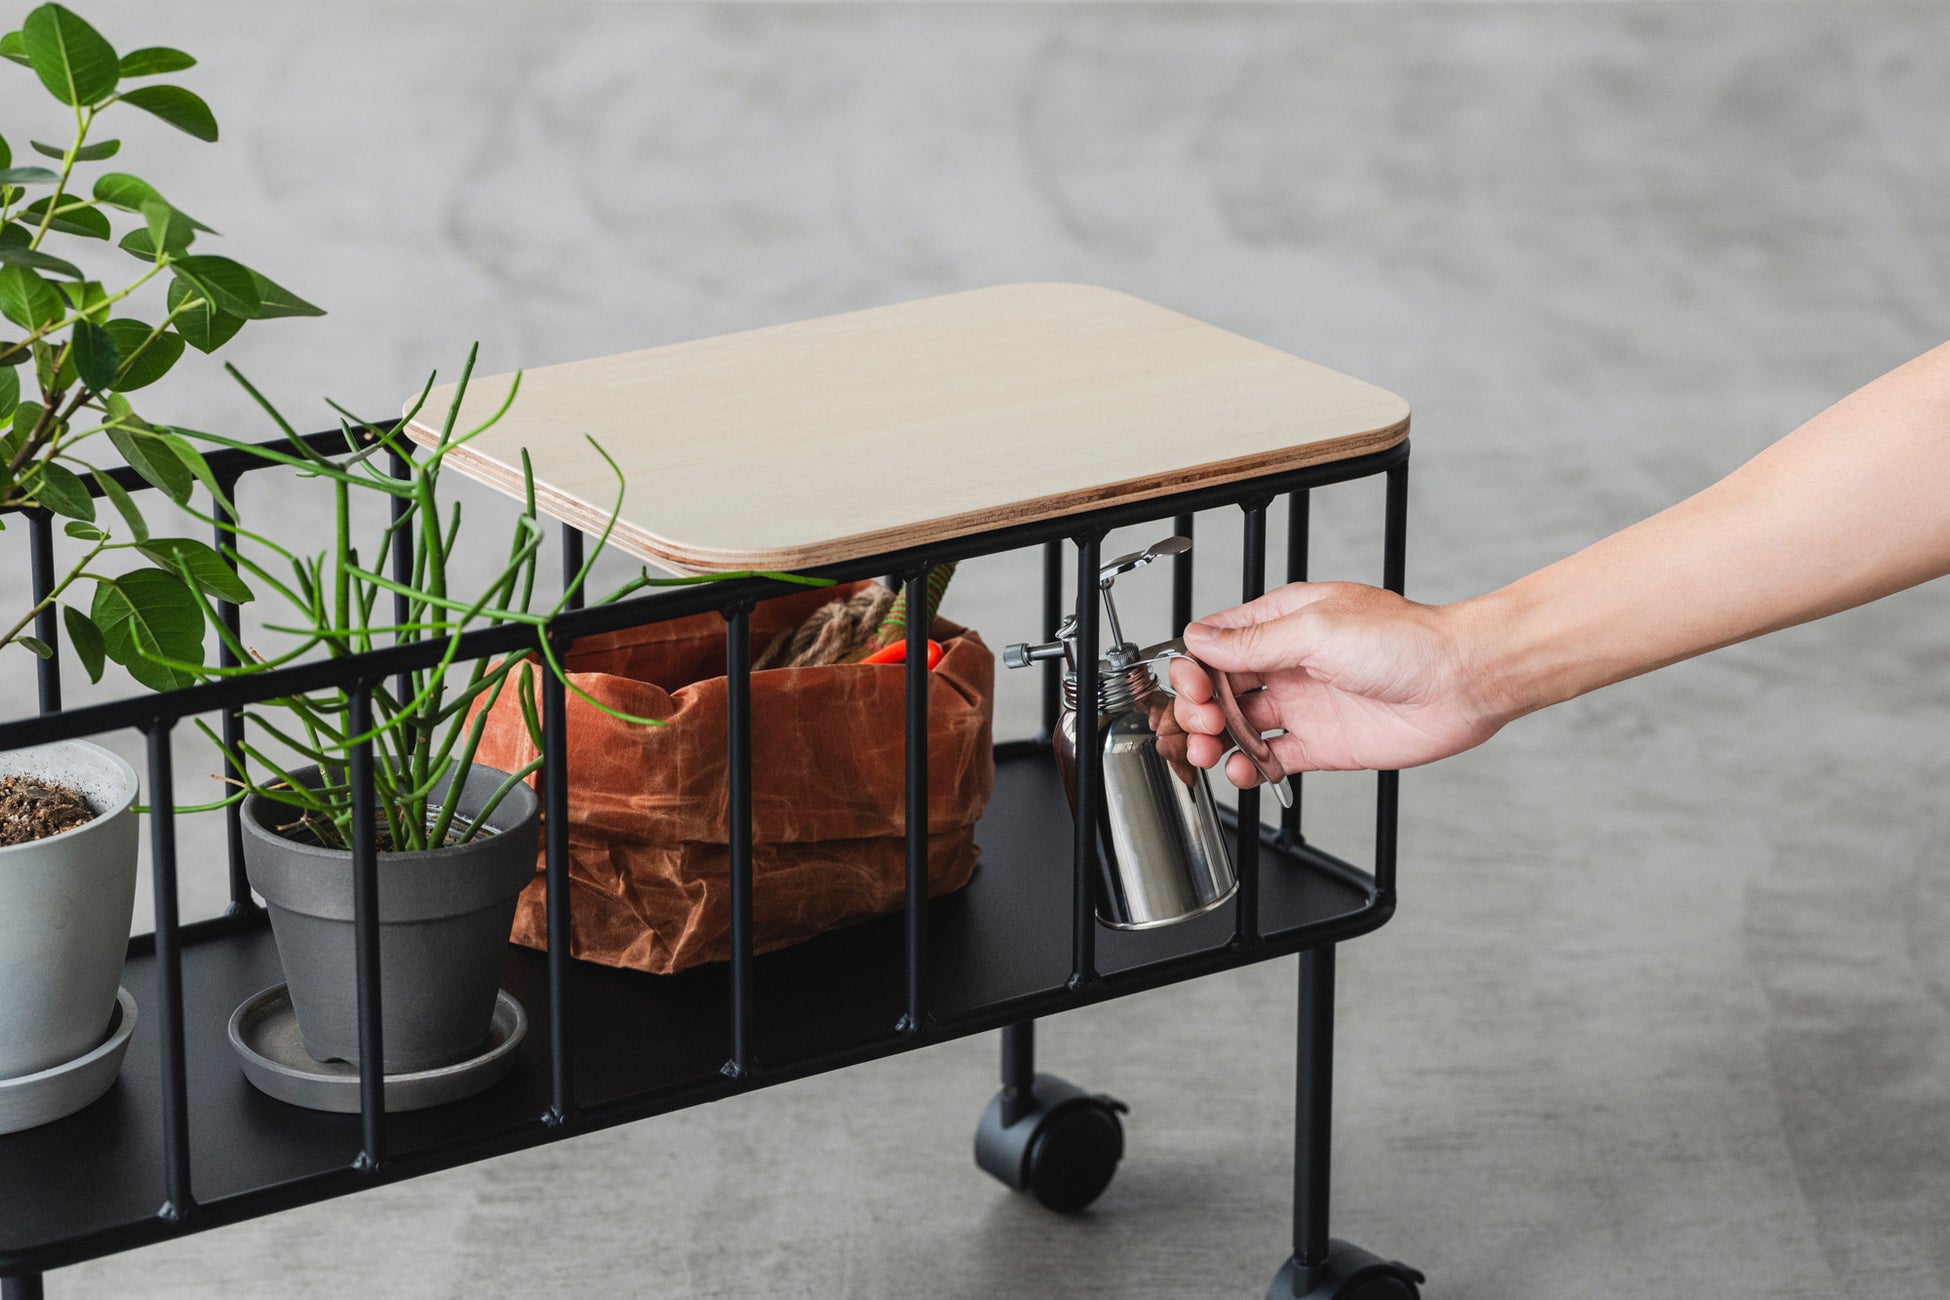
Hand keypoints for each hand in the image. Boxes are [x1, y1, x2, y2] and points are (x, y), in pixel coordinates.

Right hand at [1167, 582, 1508, 783]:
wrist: (1462, 682)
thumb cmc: (1406, 641)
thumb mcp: (1317, 630)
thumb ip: (1255, 642)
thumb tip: (1201, 641)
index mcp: (1285, 622)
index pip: (1219, 643)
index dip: (1196, 666)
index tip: (1191, 686)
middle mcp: (1291, 662)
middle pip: (1222, 687)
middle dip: (1200, 707)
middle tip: (1203, 723)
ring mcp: (1305, 704)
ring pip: (1240, 725)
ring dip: (1217, 740)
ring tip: (1209, 753)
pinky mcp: (1323, 743)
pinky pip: (1272, 758)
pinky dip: (1250, 768)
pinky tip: (1241, 770)